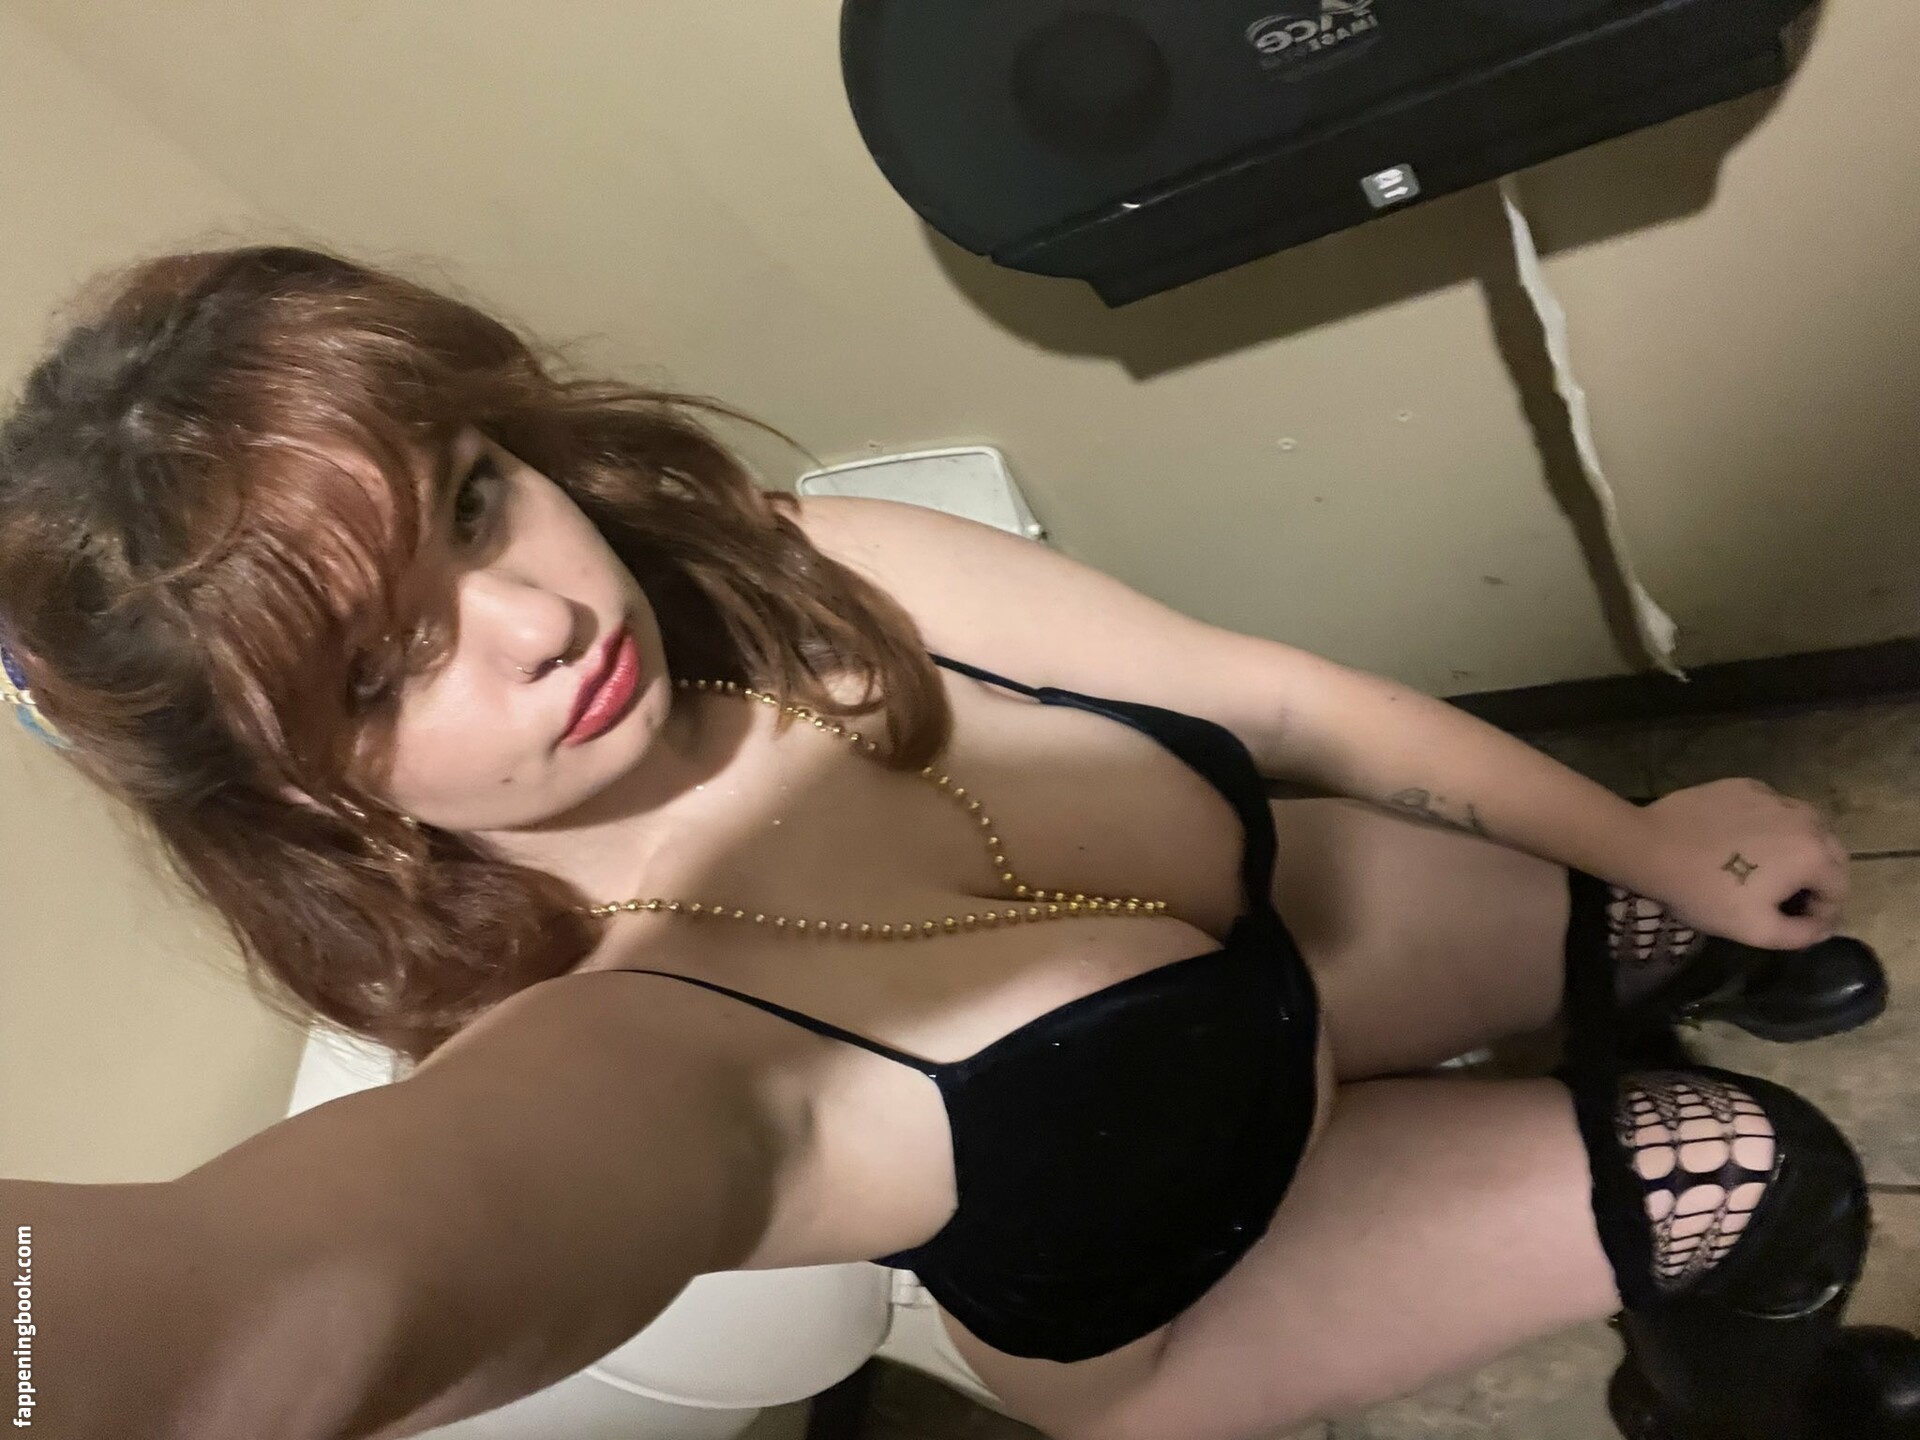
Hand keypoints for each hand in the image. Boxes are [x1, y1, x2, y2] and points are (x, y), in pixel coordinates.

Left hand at [1638, 778, 1848, 948]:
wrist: (1651, 847)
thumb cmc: (1705, 892)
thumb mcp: (1757, 930)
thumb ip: (1802, 934)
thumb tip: (1823, 927)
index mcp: (1815, 854)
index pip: (1839, 888)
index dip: (1822, 912)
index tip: (1797, 923)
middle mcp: (1805, 818)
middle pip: (1829, 853)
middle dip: (1816, 879)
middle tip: (1786, 898)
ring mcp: (1774, 796)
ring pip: (1805, 826)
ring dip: (1798, 849)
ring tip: (1768, 869)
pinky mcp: (1745, 785)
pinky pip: (1773, 809)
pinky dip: (1770, 826)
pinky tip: (1742, 842)